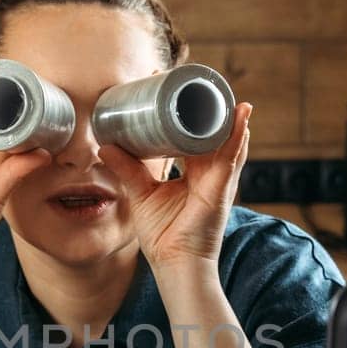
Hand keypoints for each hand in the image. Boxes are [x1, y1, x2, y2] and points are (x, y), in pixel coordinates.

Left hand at [97, 102, 251, 269]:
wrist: (175, 263)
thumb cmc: (163, 235)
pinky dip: (237, 137)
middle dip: (211, 112)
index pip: (195, 139)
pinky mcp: (221, 188)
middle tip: (202, 85)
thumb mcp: (140, 194)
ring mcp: (219, 180)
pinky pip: (232, 157)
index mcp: (194, 174)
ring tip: (227, 94)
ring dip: (229, 118)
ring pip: (228, 142)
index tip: (176, 94)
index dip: (188, 117)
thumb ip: (126, 169)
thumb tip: (104, 146)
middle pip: (214, 136)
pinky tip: (241, 117)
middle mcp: (210, 174)